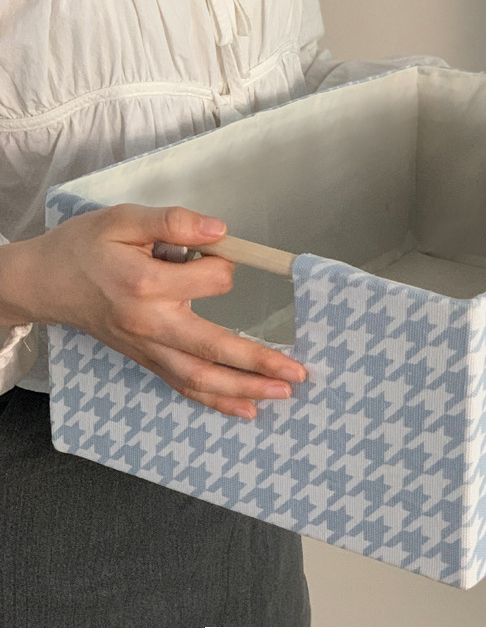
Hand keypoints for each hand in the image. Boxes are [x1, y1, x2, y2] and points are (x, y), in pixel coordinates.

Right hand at [4, 204, 305, 418]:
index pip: (209, 280)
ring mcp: (148, 349)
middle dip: (257, 362)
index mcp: (145, 284)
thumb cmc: (87, 248)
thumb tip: (220, 231)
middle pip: (211, 349)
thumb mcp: (123, 219)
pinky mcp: (148, 360)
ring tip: (283, 394)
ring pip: (199, 378)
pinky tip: (246, 409)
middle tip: (295, 372)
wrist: (47, 282)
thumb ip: (173, 221)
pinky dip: (216, 400)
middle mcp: (149, 324)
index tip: (221, 252)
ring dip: (244, 389)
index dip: (223, 264)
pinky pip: (184, 386)